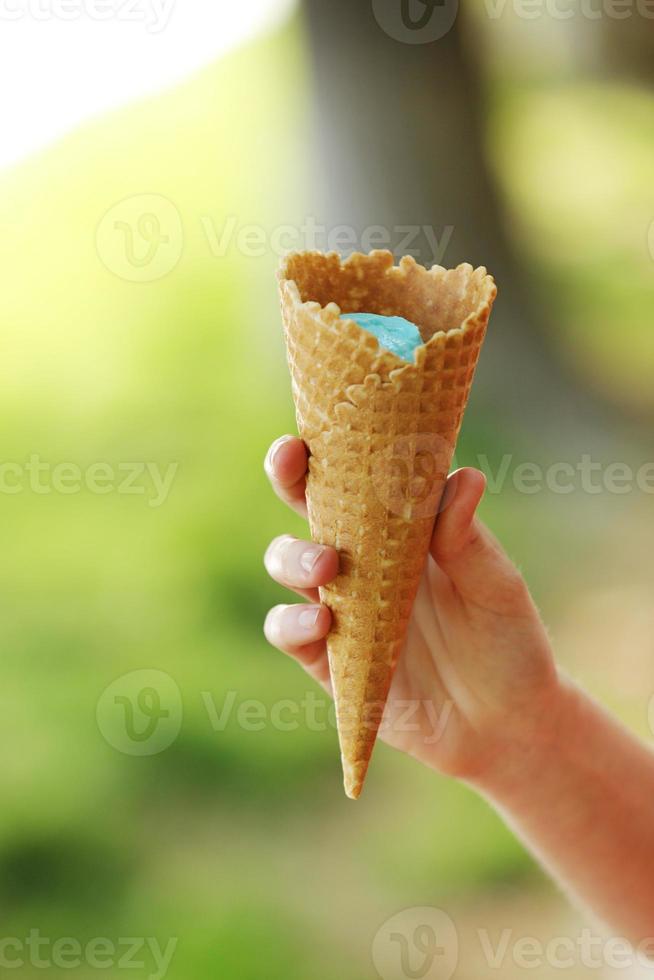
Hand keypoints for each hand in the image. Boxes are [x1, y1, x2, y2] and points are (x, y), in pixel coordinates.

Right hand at [263, 434, 562, 785]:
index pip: (356, 475)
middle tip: (290, 465)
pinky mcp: (329, 660)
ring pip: (286, 562)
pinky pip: (290, 632)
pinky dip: (294, 621)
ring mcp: (342, 606)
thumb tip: (464, 475)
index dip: (330, 445)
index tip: (319, 421)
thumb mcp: (496, 585)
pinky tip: (323, 622)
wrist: (507, 723)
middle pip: (306, 506)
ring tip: (327, 565)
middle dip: (286, 478)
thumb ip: (468, 538)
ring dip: (294, 555)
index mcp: (400, 529)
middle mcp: (362, 559)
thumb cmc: (507, 639)